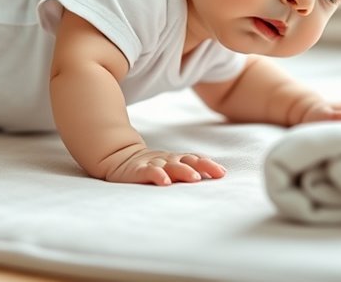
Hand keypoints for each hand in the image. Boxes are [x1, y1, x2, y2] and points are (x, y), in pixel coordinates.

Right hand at [103, 147, 226, 185]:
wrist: (118, 158)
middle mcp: (167, 160)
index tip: (221, 173)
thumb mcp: (170, 167)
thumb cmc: (151, 167)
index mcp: (176, 159)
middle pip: (187, 161)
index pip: (195, 159)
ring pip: (170, 166)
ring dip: (183, 171)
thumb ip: (189, 171)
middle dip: (202, 166)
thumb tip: (216, 178)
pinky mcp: (138, 170)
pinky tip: (165, 182)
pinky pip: (149, 172)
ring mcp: (153, 164)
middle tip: (215, 174)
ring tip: (194, 178)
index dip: (208, 165)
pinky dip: (158, 175)